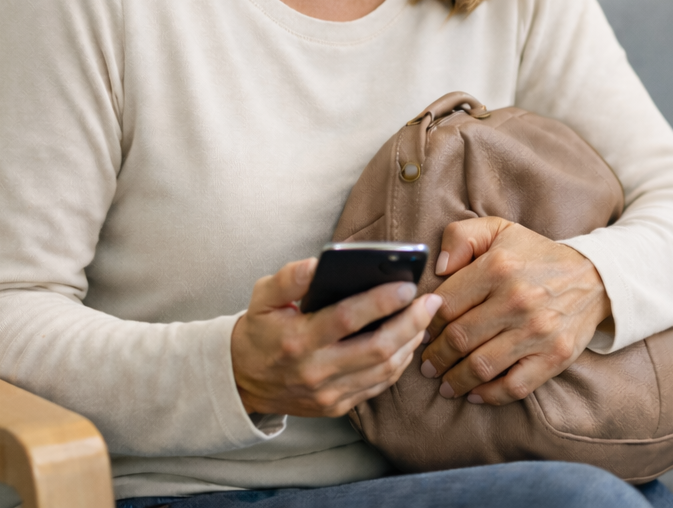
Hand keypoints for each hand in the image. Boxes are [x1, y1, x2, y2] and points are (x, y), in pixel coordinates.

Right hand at [231, 257, 441, 416]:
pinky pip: (378, 386)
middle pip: (376, 349)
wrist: (242, 380)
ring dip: (410, 343)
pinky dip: (399, 363)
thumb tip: (320, 264)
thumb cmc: (259, 331)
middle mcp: (315, 370)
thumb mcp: (262, 296)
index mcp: (297, 339)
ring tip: (424, 318)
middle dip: (410, 323)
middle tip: (431, 302)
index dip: (381, 301)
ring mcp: (328, 393)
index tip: (407, 285)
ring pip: (383, 371)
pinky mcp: (337, 406)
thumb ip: (289, 278)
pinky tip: (408, 342)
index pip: (347, 318)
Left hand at [419, 217, 610, 405]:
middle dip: (435, 357)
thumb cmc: (535, 255)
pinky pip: (513, 387)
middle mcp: (516, 300)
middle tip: (427, 365)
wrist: (595, 277)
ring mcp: (537, 332)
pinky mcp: (554, 357)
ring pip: (480, 366)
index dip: (427, 323)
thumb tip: (438, 267)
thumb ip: (461, 237)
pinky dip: (489, 396)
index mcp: (497, 268)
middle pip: (459, 339)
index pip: (446, 304)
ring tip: (445, 383)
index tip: (420, 332)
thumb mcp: (498, 230)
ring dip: (455, 380)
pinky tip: (474, 394)